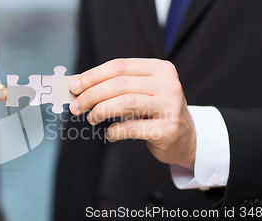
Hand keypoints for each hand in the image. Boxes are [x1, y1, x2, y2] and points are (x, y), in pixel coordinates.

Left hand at [69, 59, 195, 168]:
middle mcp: (167, 84)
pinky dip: (115, 131)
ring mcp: (170, 106)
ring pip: (125, 103)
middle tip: (76, 106)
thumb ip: (117, 86)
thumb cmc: (156, 111)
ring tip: (91, 118)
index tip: (74, 86)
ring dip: (100, 111)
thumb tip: (80, 87)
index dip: (92, 76)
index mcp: (160, 68)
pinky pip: (132, 128)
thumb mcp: (143, 91)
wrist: (186, 137)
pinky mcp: (168, 129)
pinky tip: (110, 134)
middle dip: (91, 95)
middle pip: (119, 84)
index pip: (119, 66)